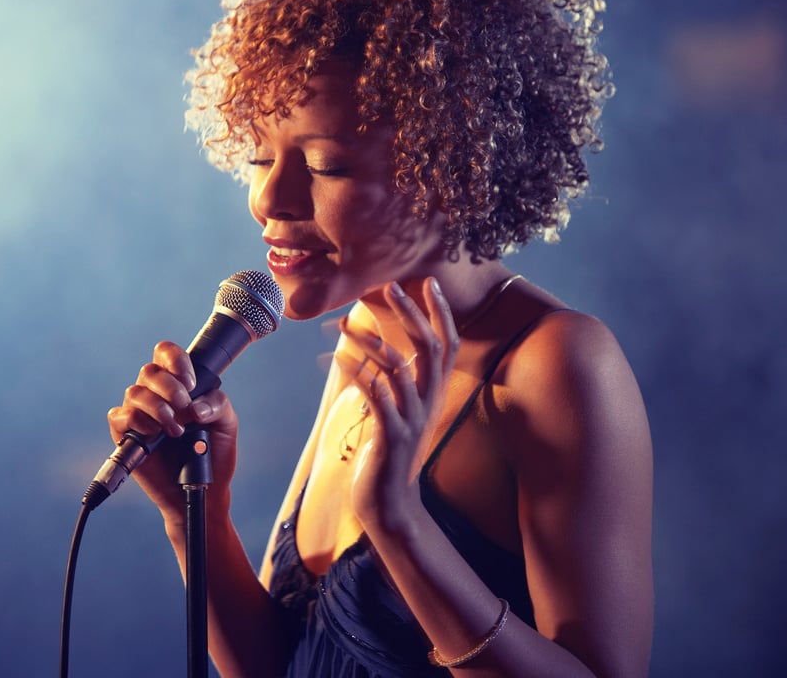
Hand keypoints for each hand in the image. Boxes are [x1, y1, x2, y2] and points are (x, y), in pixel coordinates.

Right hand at [107, 341, 239, 521]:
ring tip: (175, 430)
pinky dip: (137, 421)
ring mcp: (139, 414)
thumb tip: (194, 406)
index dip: (175, 360)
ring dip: (158, 408)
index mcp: (179, 384)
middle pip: (150, 371)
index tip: (190, 382)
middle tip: (185, 411)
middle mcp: (156, 395)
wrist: (202, 490)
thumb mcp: (226, 424)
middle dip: (171, 389)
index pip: (166, 353)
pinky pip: (119, 415)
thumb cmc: (213, 454)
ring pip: (135, 391)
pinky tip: (154, 434)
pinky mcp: (125, 435)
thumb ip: (217, 404)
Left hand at [334, 278, 459, 534]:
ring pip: (399, 369)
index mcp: (434, 394)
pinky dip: (358, 373)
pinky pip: (377, 397)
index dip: (441, 313)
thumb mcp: (398, 411)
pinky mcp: (391, 436)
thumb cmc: (388, 453)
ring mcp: (412, 420)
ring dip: (370, 341)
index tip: (428, 282)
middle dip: (412, 314)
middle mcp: (429, 402)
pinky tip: (337, 358)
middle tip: (390, 286)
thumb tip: (380, 351)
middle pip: (431, 348)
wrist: (389, 505)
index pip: (448, 344)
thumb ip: (396, 382)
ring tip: (341, 324)